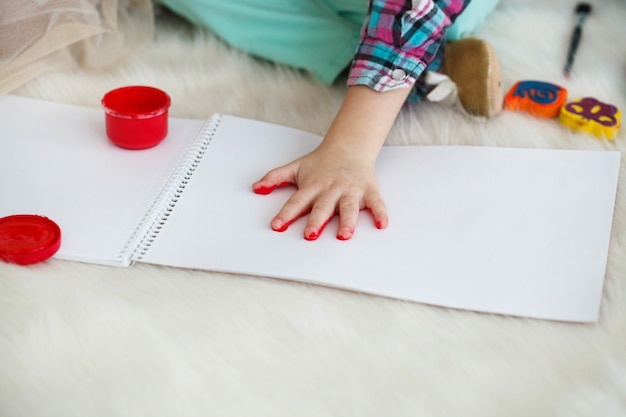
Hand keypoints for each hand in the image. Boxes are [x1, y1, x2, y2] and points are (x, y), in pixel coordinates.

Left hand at [252, 144, 387, 239]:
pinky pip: (376, 202)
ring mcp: (350, 190)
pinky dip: (380, 213)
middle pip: (322, 207)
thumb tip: (255, 187)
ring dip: (347, 221)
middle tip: (310, 235)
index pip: (297, 202)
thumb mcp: (296, 167)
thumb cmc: (321, 163)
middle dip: (316, 221)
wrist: (348, 146)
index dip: (286, 214)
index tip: (277, 226)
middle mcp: (331, 190)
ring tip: (344, 235)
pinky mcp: (368, 190)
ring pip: (348, 207)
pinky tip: (382, 224)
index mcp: (313, 186)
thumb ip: (275, 178)